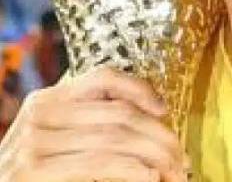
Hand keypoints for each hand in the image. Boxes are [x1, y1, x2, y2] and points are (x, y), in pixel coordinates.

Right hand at [0, 66, 189, 181]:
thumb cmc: (37, 173)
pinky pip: (97, 163)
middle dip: (159, 136)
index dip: (139, 88)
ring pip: (114, 139)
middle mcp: (40, 112)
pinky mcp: (32, 172)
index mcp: (48, 98)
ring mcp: (33, 142)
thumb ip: (92, 121)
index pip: (103, 77)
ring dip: (153, 158)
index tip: (164, 109)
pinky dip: (130, 170)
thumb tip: (153, 116)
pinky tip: (149, 178)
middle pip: (118, 113)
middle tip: (182, 158)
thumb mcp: (60, 138)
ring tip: (174, 173)